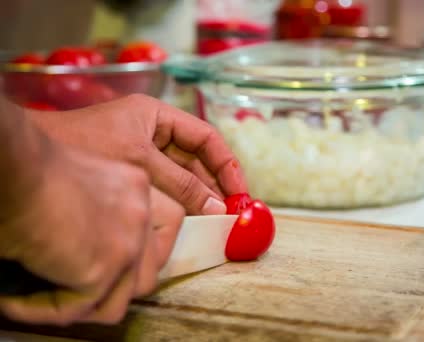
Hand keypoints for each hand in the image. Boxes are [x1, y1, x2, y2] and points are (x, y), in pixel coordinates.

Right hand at [0, 143, 183, 325]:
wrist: (11, 169)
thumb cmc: (27, 169)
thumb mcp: (80, 181)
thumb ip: (100, 210)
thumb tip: (88, 246)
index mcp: (136, 186)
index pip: (167, 227)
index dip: (144, 253)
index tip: (116, 264)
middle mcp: (140, 212)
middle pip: (152, 268)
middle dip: (118, 285)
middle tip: (76, 289)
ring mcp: (129, 242)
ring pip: (124, 296)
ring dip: (84, 303)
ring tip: (43, 297)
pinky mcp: (104, 269)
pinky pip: (82, 308)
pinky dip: (46, 309)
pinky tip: (16, 300)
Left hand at [26, 94, 247, 214]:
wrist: (29, 160)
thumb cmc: (85, 147)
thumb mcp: (142, 164)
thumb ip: (181, 186)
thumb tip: (217, 208)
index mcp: (156, 117)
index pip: (205, 138)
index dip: (227, 164)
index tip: (240, 191)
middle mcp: (152, 133)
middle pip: (196, 158)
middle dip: (215, 185)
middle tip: (231, 213)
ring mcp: (140, 153)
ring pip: (181, 175)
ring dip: (198, 197)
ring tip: (215, 221)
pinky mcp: (129, 174)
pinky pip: (162, 187)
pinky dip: (177, 202)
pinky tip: (188, 221)